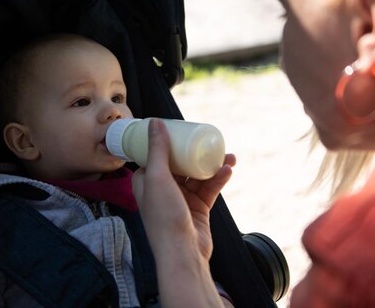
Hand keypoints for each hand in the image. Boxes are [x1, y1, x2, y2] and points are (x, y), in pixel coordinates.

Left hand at [132, 119, 233, 261]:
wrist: (183, 252)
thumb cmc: (164, 217)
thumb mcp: (158, 177)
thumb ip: (158, 150)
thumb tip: (155, 122)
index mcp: (146, 181)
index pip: (155, 155)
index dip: (166, 141)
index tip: (181, 128)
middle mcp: (162, 189)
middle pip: (179, 163)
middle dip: (195, 151)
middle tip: (208, 138)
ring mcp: (181, 199)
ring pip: (198, 174)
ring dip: (212, 164)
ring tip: (228, 155)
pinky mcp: (198, 208)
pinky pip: (209, 188)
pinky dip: (218, 179)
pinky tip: (228, 170)